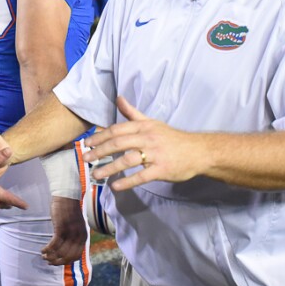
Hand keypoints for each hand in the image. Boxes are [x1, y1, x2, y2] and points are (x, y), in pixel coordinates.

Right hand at [41, 196, 85, 265]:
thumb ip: (74, 236)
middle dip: (57, 262)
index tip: (58, 262)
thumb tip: (67, 249)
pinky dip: (47, 249)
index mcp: (83, 237)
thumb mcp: (76, 226)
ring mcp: (70, 233)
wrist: (66, 196)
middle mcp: (78, 237)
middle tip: (48, 262)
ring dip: (50, 256)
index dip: (66, 262)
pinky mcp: (60, 228)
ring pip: (59, 252)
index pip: (76, 256)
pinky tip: (42, 250)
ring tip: (43, 256)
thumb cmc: (69, 210)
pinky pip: (53, 244)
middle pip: (67, 257)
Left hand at [81, 96, 203, 191]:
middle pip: (118, 143)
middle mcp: (147, 138)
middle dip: (100, 151)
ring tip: (96, 174)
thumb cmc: (171, 138)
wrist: (198, 151)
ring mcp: (155, 154)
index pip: (116, 129)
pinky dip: (127, 182)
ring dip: (109, 168)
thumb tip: (118, 98)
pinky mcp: (162, 169)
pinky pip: (142, 176)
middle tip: (85, 158)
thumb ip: (132, 113)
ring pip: (127, 160)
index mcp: (143, 127)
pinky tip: (115, 186)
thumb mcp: (152, 122)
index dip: (100, 136)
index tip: (87, 143)